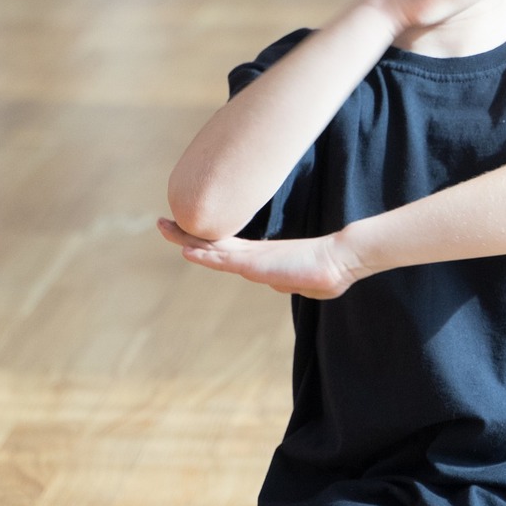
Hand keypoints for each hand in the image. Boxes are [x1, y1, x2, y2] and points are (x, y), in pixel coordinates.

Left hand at [157, 217, 360, 299]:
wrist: (342, 261)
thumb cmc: (329, 272)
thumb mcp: (302, 282)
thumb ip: (286, 282)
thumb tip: (279, 284)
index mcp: (260, 258)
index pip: (223, 249)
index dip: (203, 242)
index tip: (185, 237)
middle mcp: (252, 254)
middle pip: (211, 242)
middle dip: (185, 233)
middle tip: (163, 221)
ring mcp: (254, 258)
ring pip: (212, 247)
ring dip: (186, 238)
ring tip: (163, 226)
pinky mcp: (258, 263)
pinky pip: (226, 260)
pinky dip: (205, 255)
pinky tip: (186, 251)